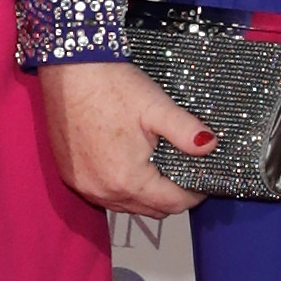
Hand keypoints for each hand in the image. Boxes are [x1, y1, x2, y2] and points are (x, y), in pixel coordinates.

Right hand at [38, 59, 214, 218]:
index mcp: (128, 179)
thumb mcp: (157, 107)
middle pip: (151, 210)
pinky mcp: (72, 176)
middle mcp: (103, 191)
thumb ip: (186, 131)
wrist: (69, 70)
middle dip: (173, 197)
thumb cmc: (112, 86)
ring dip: (147, 195)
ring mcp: (84, 186)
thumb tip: (210, 146)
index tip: (204, 180)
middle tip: (186, 172)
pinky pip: (105, 196)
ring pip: (127, 206)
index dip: (194, 194)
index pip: (172, 204)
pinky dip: (123, 188)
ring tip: (160, 167)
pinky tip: (130, 164)